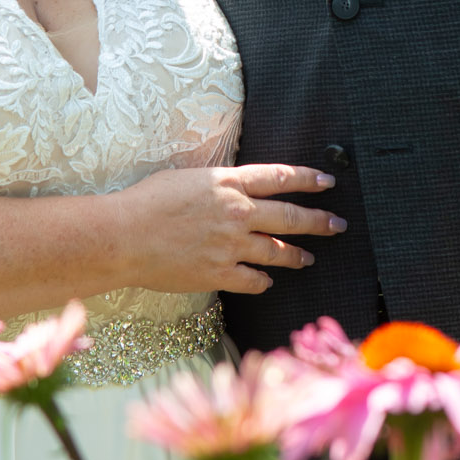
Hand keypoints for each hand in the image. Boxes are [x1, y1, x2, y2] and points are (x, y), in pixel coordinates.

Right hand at [110, 163, 345, 296]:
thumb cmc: (146, 202)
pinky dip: (263, 281)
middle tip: (336, 224)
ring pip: (277, 251)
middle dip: (319, 221)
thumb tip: (233, 188)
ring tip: (307, 258)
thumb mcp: (187, 178)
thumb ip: (217, 184)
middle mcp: (236, 212)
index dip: (307, 179)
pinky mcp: (219, 273)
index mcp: (228, 183)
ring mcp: (230, 245)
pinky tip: (266, 280)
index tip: (326, 182)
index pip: (279, 178)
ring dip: (296, 255)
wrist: (123, 235)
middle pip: (291, 217)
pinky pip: (254, 280)